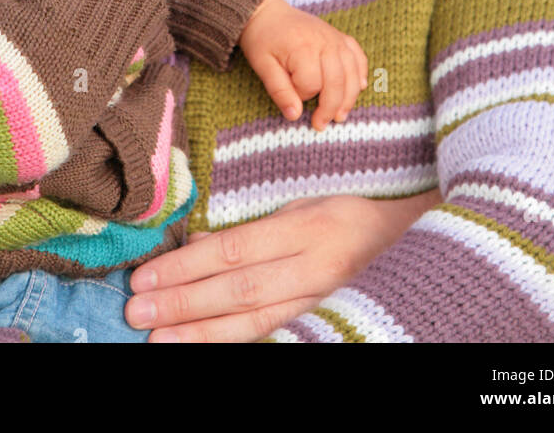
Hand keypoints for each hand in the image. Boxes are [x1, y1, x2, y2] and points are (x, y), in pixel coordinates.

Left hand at [124, 191, 440, 342]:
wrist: (416, 244)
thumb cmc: (350, 218)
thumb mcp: (302, 206)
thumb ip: (251, 227)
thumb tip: (197, 242)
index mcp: (304, 227)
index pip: (233, 250)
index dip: (187, 266)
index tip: (146, 277)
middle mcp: (312, 267)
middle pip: (237, 291)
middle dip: (184, 303)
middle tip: (137, 313)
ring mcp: (320, 301)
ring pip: (254, 323)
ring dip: (201, 333)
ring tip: (159, 340)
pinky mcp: (325, 322)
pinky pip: (275, 336)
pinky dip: (237, 343)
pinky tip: (205, 347)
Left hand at [238, 0, 367, 128]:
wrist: (268, 12)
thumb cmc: (263, 40)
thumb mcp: (262, 66)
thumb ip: (279, 91)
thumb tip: (295, 115)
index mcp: (303, 48)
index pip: (312, 83)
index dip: (302, 95)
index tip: (291, 97)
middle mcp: (325, 41)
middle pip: (337, 81)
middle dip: (331, 107)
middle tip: (321, 125)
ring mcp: (335, 38)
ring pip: (352, 72)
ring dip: (349, 96)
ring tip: (340, 115)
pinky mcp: (340, 36)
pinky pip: (358, 56)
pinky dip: (361, 73)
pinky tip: (360, 87)